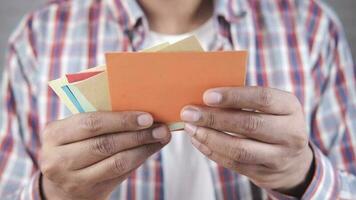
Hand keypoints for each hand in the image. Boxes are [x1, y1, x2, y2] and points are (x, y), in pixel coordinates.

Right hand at [40, 111, 170, 199]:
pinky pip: (119, 174)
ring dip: (143, 148)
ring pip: (116, 162)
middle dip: (137, 135)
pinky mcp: (88, 192)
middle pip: (105, 144)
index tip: (146, 117)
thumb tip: (140, 110)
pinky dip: (138, 160)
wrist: (61, 184)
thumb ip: (99, 120)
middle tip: (160, 128)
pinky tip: (150, 150)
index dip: (121, 120)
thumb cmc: (75, 145)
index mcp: (54, 133)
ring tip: (160, 138)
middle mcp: (58, 158)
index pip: (91, 123)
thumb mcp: (76, 130)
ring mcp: (71, 179)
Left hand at [181, 87, 313, 196]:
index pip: (263, 98)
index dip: (234, 96)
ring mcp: (279, 157)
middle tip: (189, 113)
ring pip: (239, 149)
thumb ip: (245, 100)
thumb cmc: (272, 122)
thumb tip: (204, 97)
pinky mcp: (264, 173)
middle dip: (214, 118)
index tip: (207, 95)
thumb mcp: (270, 106)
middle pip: (249, 124)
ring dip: (210, 138)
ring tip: (190, 128)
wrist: (294, 160)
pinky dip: (212, 151)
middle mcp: (290, 133)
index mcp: (290, 107)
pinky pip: (233, 163)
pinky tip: (198, 140)